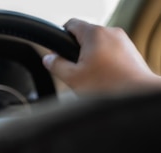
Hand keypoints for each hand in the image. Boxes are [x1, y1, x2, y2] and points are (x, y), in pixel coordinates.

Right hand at [43, 18, 160, 92]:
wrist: (138, 94)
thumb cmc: (107, 85)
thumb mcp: (72, 77)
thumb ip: (56, 65)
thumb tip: (48, 59)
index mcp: (94, 34)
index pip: (70, 24)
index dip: (60, 38)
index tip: (58, 53)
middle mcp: (110, 32)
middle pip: (84, 36)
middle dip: (77, 52)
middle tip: (75, 71)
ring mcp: (122, 40)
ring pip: (98, 45)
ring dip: (91, 58)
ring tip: (91, 77)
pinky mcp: (130, 50)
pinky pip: (110, 52)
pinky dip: (104, 62)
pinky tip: (104, 78)